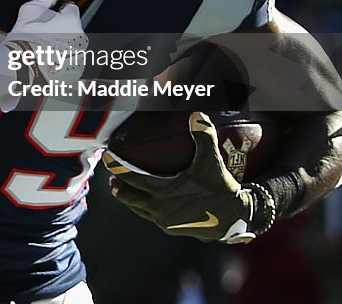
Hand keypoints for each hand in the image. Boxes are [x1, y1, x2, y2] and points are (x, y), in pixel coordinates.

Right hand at [3, 0, 88, 82]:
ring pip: (72, 44)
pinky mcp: (75, 71)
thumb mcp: (32, 10)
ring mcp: (79, 56)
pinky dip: (62, 59)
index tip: (49, 16)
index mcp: (72, 21)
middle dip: (61, 28)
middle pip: (72, 27)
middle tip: (43, 32)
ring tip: (44, 47)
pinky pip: (71, 61)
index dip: (59, 10)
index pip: (70, 8)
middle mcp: (81, 38)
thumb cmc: (27, 39)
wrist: (22, 66)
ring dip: (62, 44)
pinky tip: (47, 58)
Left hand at [103, 112, 268, 242]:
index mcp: (163, 191)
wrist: (235, 219)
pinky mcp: (170, 228)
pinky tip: (142, 202)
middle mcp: (159, 208)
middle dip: (117, 185)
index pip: (131, 178)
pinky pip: (148, 216)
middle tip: (110, 175)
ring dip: (126, 198)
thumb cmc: (220, 188)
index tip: (106, 156)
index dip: (116, 167)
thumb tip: (197, 113)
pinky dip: (140, 208)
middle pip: (127, 196)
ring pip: (136, 208)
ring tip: (119, 187)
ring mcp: (163, 221)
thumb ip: (203, 136)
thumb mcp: (211, 160)